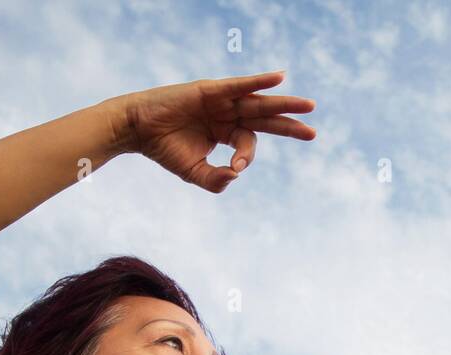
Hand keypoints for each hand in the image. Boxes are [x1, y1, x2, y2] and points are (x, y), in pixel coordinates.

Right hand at [116, 69, 315, 192]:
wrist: (137, 130)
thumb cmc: (164, 149)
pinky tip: (279, 79)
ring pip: (258, 102)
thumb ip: (215, 179)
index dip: (247, 155)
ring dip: (284, 103)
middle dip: (289, 125)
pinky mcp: (210, 90)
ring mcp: (220, 101)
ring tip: (309, 106)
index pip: (248, 142)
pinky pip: (239, 85)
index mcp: (225, 131)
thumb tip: (236, 175)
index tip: (236, 165)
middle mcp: (227, 114)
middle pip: (264, 119)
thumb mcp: (193, 172)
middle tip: (313, 132)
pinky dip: (259, 82)